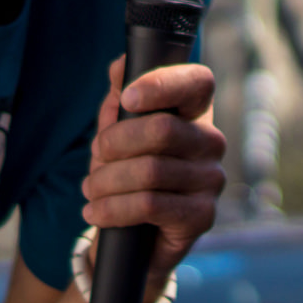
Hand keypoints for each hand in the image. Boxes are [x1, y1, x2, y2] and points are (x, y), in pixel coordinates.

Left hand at [80, 57, 226, 289]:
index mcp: (195, 112)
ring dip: (106, 182)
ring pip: (150, 171)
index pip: (197, 82)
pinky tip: (96, 211)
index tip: (128, 98)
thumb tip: (120, 66)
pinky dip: (113, 209)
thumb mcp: (116, 128)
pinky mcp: (202, 215)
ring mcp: (211, 179)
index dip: (162, 84)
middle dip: (114, 144)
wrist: (132, 236)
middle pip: (162, 130)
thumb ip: (119, 93)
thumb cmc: (126, 171)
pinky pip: (151, 205)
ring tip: (92, 190)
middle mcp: (211, 142)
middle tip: (97, 158)